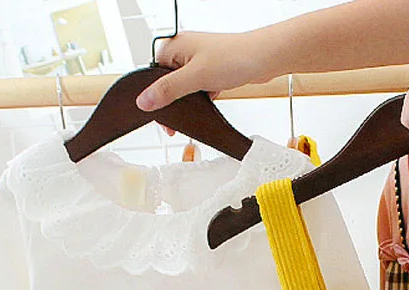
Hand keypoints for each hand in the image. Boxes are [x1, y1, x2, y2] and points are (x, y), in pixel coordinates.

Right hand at [136, 31, 271, 112]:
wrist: (265, 58)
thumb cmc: (234, 57)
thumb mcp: (195, 77)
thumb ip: (168, 90)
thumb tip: (143, 101)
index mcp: (174, 46)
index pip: (152, 74)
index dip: (154, 96)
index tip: (160, 116)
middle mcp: (185, 51)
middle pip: (168, 82)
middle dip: (172, 102)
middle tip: (175, 123)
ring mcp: (199, 61)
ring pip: (185, 87)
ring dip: (189, 101)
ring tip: (195, 110)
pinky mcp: (212, 70)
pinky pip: (199, 88)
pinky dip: (202, 99)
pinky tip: (208, 103)